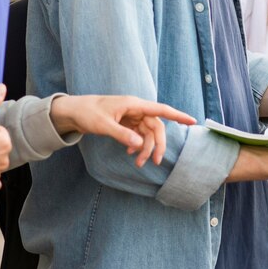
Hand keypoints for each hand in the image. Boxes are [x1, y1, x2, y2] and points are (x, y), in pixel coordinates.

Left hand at [49, 96, 195, 167]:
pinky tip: (131, 153)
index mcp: (134, 104)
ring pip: (148, 133)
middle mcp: (136, 109)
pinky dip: (137, 145)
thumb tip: (139, 144)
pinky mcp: (127, 123)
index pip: (161, 110)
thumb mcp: (103, 125)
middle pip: (156, 126)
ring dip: (146, 148)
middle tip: (155, 162)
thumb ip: (122, 134)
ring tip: (138, 164)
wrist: (74, 112)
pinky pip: (139, 135)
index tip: (193, 121)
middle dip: (157, 144)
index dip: (178, 115)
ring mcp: (132, 116)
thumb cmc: (88, 114)